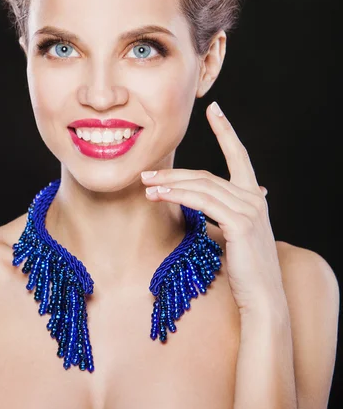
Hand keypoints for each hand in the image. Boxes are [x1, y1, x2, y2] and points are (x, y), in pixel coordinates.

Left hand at [141, 101, 284, 315]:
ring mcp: (249, 208)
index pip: (239, 155)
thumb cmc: (244, 269)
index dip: (225, 130)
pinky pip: (203, 202)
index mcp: (253, 196)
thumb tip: (194, 202)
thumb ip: (219, 212)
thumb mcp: (231, 232)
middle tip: (146, 171)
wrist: (262, 299)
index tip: (214, 109)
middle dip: (174, 172)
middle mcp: (254, 197)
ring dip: (170, 184)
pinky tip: (159, 195)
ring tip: (146, 184)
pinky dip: (179, 196)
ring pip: (201, 186)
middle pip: (206, 174)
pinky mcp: (240, 223)